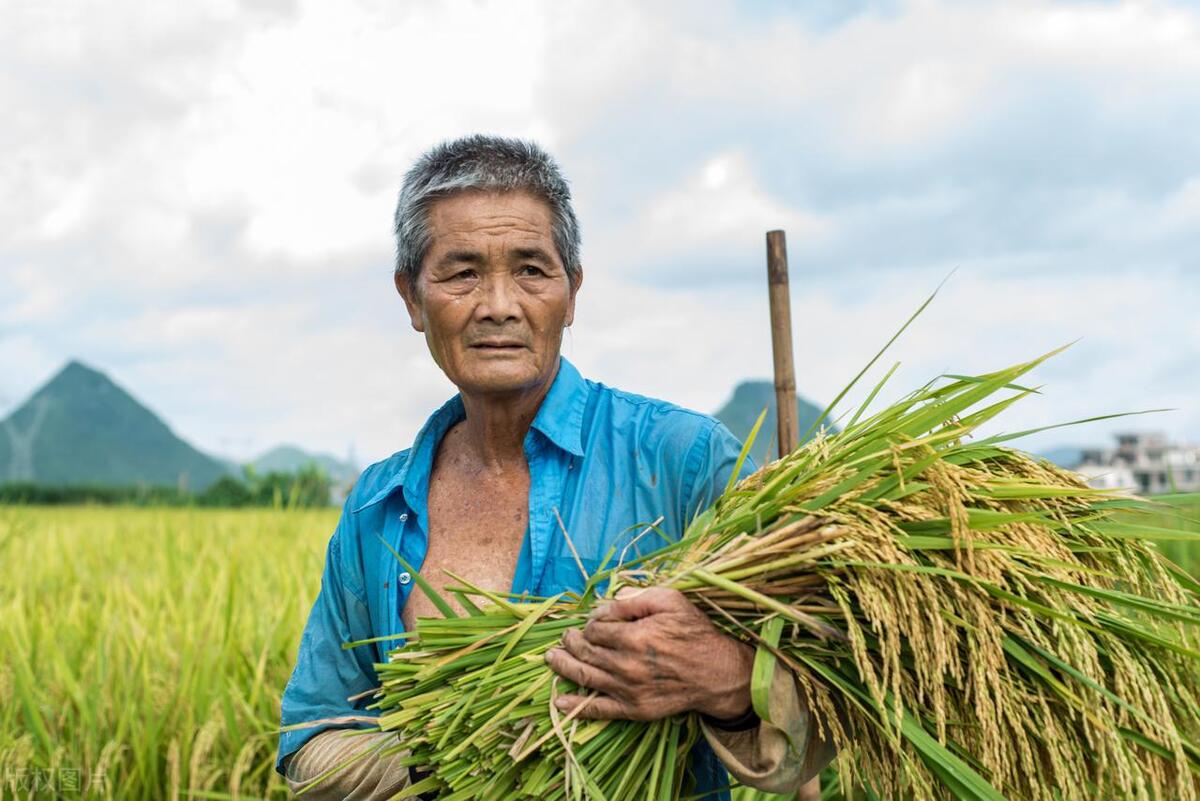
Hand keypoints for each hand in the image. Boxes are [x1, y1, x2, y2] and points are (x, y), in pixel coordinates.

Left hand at [544, 586, 754, 721]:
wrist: (717, 673)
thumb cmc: (694, 632)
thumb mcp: (671, 601)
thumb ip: (635, 598)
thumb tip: (605, 605)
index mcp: (634, 637)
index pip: (595, 627)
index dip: (591, 621)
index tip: (597, 619)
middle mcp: (626, 665)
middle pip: (585, 651)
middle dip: (571, 641)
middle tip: (566, 636)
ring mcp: (627, 690)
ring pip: (584, 676)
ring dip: (563, 666)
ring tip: (551, 658)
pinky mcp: (633, 709)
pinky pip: (598, 710)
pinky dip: (576, 706)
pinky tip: (559, 701)